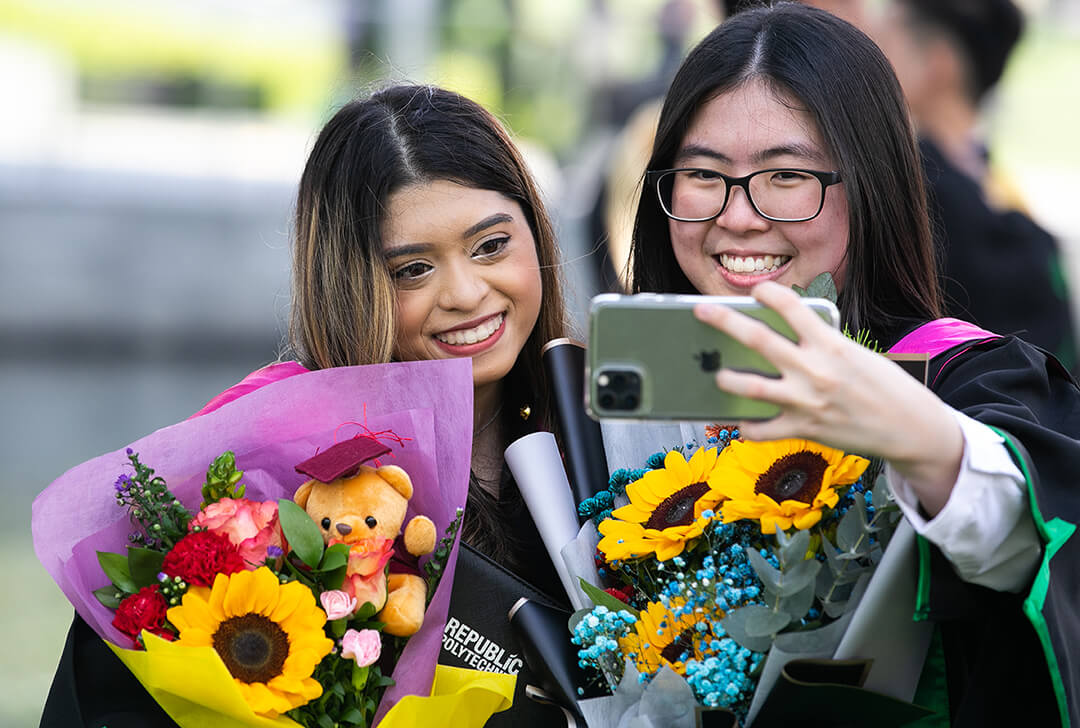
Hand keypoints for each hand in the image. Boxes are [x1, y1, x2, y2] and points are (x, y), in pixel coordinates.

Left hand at [693, 281, 962, 514]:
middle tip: (702, 311)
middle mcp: (815, 370)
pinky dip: (746, 426)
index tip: (755, 289)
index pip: (793, 307)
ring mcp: (806, 401)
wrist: (911, 429)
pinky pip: (762, 429)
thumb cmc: (884, 387)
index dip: (769, 293)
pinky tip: (740, 421)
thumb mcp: (857, 355)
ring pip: (750, 387)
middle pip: (759, 339)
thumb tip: (784, 340)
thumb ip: (821, 346)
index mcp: (831, 345)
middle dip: (725, 321)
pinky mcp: (804, 429)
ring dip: (727, 380)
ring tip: (718, 375)